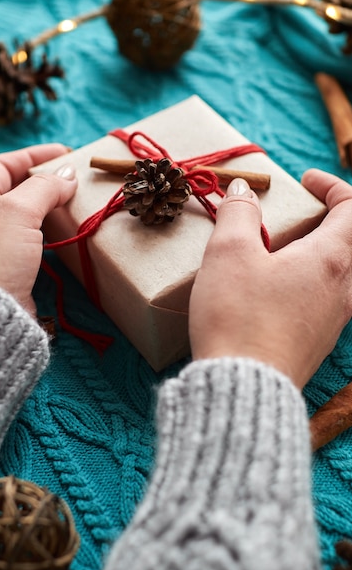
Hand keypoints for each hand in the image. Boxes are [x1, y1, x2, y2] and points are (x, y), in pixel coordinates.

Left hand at [0, 144, 76, 314]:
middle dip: (45, 181)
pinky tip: (67, 235)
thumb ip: (43, 188)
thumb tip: (67, 175)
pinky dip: (52, 234)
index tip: (62, 152)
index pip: (2, 165)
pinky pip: (35, 242)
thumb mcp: (16, 211)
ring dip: (51, 208)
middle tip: (74, 180)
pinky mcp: (13, 270)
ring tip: (75, 204)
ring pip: (28, 217)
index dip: (32, 155)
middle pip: (16, 190)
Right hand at [189, 170, 351, 388]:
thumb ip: (238, 215)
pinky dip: (309, 282)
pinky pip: (325, 300)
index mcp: (329, 261)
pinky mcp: (316, 342)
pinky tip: (275, 292)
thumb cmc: (238, 318)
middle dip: (329, 219)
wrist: (243, 388)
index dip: (331, 186)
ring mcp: (333, 320)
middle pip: (350, 243)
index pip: (351, 209)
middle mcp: (341, 290)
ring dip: (318, 252)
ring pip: (339, 274)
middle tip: (297, 215)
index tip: (305, 181)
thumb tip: (244, 191)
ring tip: (281, 252)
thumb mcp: (229, 254)